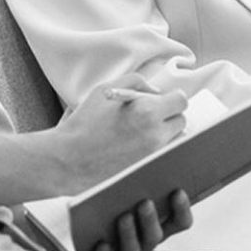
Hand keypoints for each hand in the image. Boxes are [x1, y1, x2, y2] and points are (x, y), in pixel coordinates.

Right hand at [54, 76, 187, 188]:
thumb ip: (135, 82)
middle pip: (181, 120)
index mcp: (147, 110)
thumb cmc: (84, 124)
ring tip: (141, 132)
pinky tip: (137, 146)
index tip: (161, 100)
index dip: (172, 98)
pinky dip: (157, 149)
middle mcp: (156, 134)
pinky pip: (165, 154)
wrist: (69, 159)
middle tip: (149, 115)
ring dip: (165, 133)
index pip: (181, 100)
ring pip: (175, 139)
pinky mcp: (150, 169)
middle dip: (169, 115)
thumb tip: (155, 90)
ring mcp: (155, 155)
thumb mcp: (104, 90)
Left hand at [89, 191, 191, 250]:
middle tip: (145, 202)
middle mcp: (145, 246)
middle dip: (150, 219)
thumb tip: (138, 175)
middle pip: (154, 236)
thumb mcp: (121, 201)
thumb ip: (132, 191)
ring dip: (129, 234)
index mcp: (155, 229)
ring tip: (124, 217)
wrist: (87, 248)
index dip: (181, 209)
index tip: (178, 191)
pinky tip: (101, 244)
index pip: (179, 222)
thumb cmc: (107, 214)